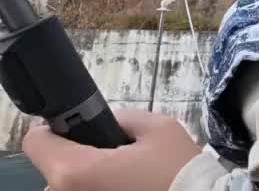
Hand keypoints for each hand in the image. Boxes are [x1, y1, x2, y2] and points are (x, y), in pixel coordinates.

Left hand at [23, 109, 200, 190]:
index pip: (36, 141)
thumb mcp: (158, 128)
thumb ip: (123, 118)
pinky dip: (100, 190)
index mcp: (77, 170)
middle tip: (117, 159)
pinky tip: (128, 188)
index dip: (58, 131)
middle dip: (80, 159)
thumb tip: (108, 123)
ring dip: (90, 180)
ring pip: (70, 187)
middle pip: (55, 167)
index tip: (81, 133)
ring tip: (126, 179)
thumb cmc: (178, 172)